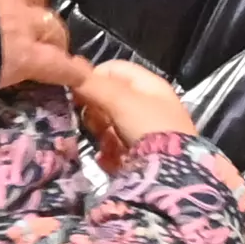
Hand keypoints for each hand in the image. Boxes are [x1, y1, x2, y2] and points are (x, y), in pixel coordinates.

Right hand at [66, 55, 237, 201]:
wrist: (174, 174)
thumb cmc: (151, 128)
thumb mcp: (122, 101)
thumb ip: (94, 86)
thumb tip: (70, 74)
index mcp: (150, 85)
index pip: (113, 69)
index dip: (93, 78)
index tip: (77, 93)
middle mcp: (149, 105)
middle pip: (109, 98)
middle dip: (96, 110)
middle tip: (94, 122)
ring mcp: (145, 132)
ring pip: (110, 125)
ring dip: (102, 134)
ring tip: (104, 144)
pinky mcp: (141, 156)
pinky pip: (115, 148)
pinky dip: (109, 154)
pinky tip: (108, 160)